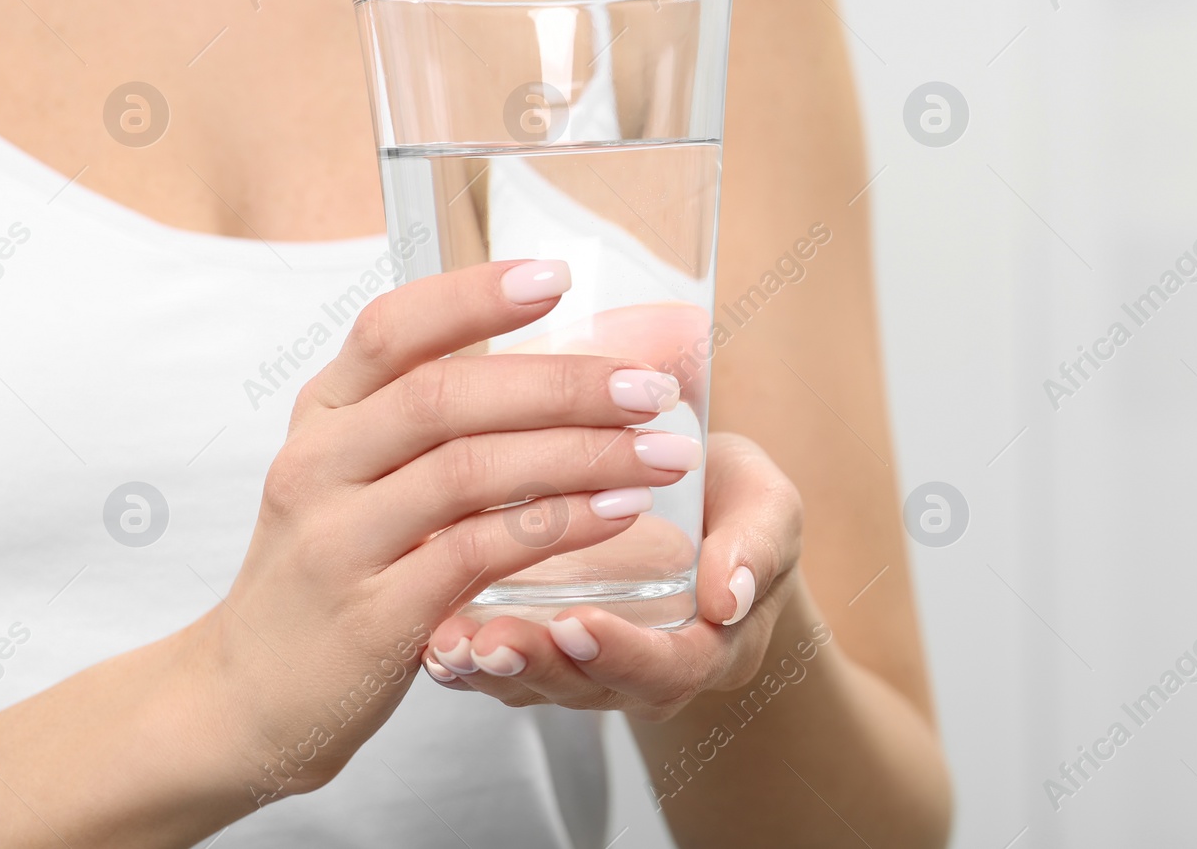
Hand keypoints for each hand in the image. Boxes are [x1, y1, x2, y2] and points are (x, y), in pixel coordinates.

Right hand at [181, 260, 700, 803]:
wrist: (251, 694)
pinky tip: (618, 513)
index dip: (473, 294)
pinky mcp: (373, 615)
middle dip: (563, 383)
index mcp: (323, 414)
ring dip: (581, 455)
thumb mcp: (354, 475)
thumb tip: (553, 362)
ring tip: (660, 453)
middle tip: (650, 389)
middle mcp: (320, 464)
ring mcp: (340, 540)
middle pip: (447, 395)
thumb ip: (428, 420)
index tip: (555, 276)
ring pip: (470, 470)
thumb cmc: (333, 568)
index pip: (391, 328)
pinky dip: (560, 525)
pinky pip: (480, 551)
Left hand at [419, 432, 803, 721]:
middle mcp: (638, 672)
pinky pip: (500, 662)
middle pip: (587, 688)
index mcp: (704, 648)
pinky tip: (429, 638)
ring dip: (488, 666)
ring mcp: (584, 666)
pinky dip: (462, 656)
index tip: (580, 621)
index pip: (666, 668)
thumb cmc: (736, 509)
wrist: (707, 511)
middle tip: (492, 640)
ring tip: (448, 642)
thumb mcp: (768, 512)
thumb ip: (756, 547)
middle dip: (538, 666)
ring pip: (534, 683)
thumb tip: (728, 594)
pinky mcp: (540, 644)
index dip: (622, 653)